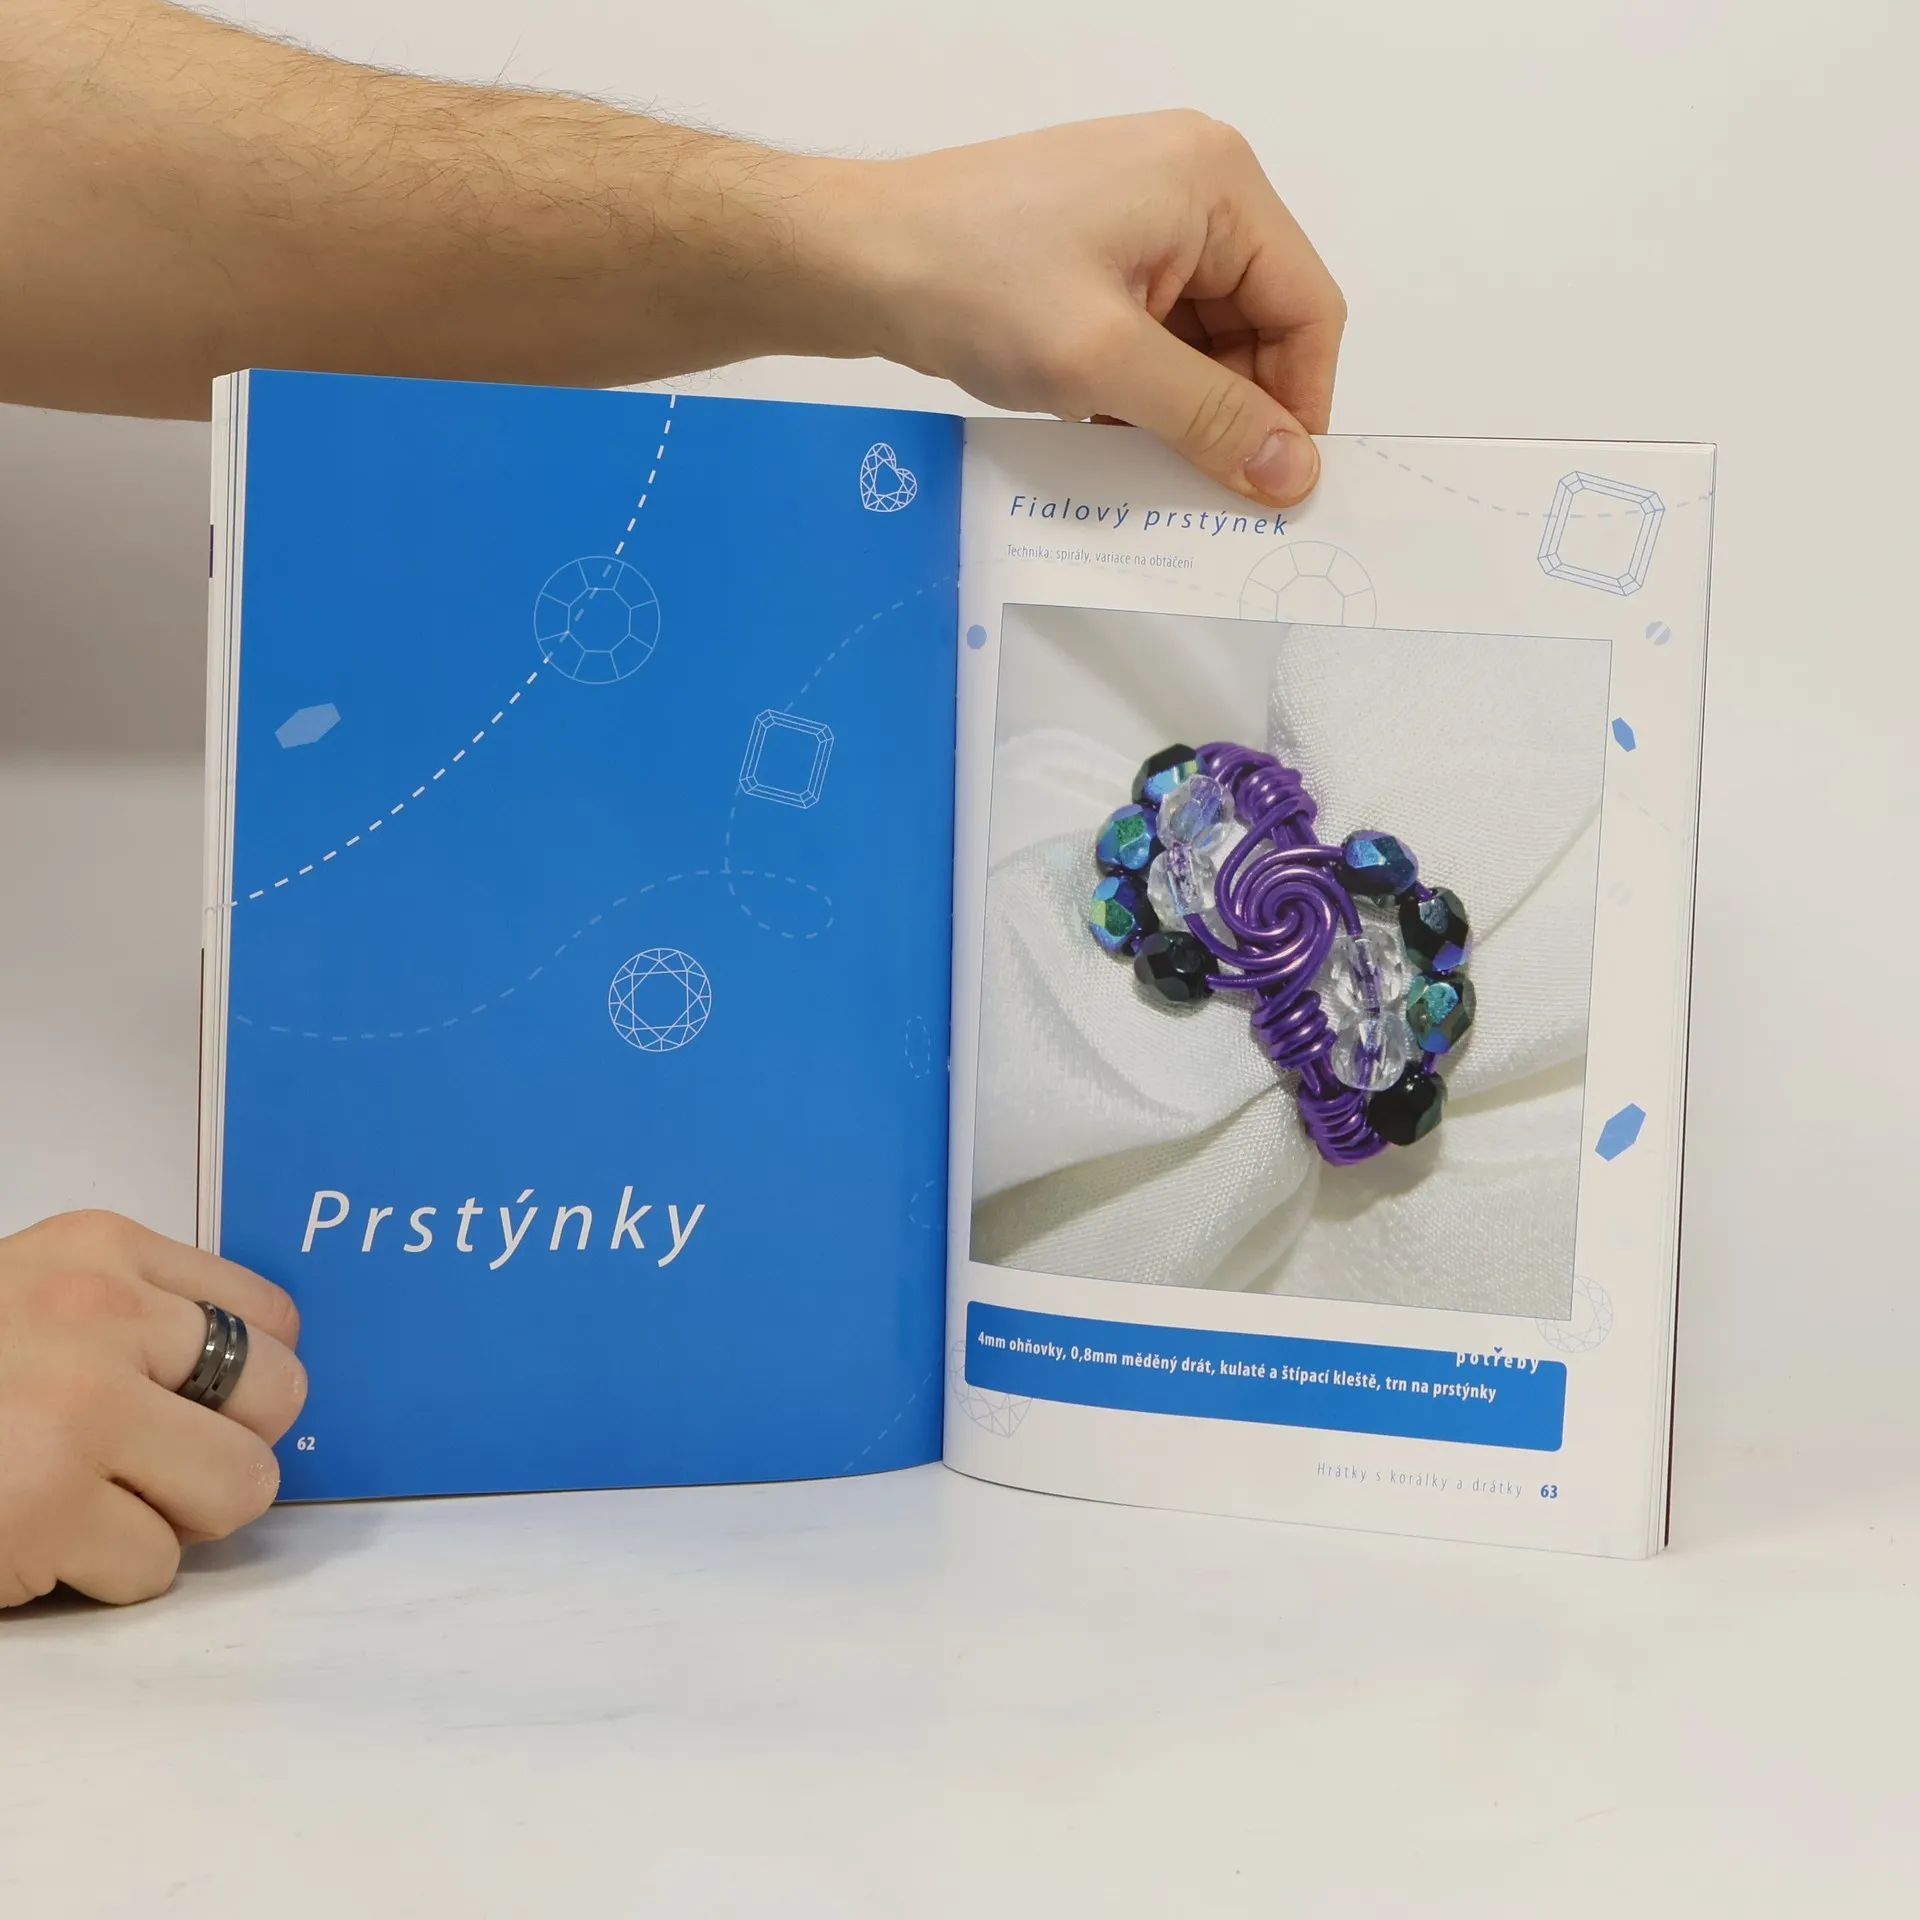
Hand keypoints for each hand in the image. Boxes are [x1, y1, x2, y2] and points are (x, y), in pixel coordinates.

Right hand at [0, 1211, 305, 1606]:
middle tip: (153, 1468)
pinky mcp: (41, 1513)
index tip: (200, 1408)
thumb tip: (258, 1386)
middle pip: (279, 1398)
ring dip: (171, 1518)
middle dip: (226, 1449)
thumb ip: (136, 1315)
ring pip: (235, 1490)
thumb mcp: (33, 1294)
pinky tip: (35, 1539)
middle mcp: (97, 1315)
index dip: (247, 1381)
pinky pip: (154, 1565)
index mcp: (100, 1250)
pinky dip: (103, 1573)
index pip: (271, 1316)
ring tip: (91, 1505)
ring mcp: (73, 1415)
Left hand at [821, 112, 1345, 507]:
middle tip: (1203, 487)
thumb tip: (1291, 470)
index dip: (1299, 405)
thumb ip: (1210, 419)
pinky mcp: (1102, 253)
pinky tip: (1106, 429)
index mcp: (1215, 183)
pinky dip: (1143, 390)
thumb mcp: (1105, 362)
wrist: (856, 259)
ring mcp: (1145, 219)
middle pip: (1261, 326)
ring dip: (1182, 408)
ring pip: (1206, 341)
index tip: (1275, 484)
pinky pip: (1156, 335)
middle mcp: (1192, 187)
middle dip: (1234, 409)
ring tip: (1137, 456)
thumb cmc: (970, 282)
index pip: (1307, 308)